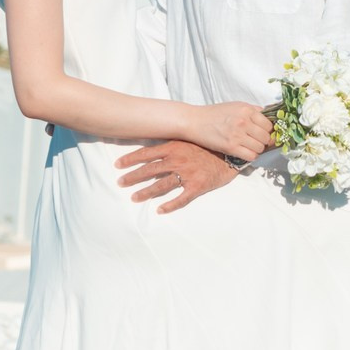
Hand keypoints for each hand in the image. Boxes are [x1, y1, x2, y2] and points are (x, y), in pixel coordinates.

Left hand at [114, 139, 238, 212]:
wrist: (231, 154)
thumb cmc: (209, 145)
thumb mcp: (189, 138)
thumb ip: (172, 142)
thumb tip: (154, 144)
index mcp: (174, 147)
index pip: (146, 153)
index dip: (130, 159)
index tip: (118, 164)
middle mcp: (177, 160)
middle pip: (149, 170)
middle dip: (132, 177)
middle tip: (120, 183)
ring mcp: (187, 174)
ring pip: (161, 186)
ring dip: (146, 192)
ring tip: (134, 198)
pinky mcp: (197, 186)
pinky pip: (181, 199)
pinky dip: (169, 206)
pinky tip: (160, 210)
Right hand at [196, 102, 273, 160]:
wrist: (195, 121)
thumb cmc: (214, 114)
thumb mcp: (235, 105)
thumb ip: (252, 110)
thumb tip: (268, 117)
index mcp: (247, 110)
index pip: (269, 124)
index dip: (267, 131)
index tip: (263, 133)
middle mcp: (244, 121)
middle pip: (266, 137)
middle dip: (263, 141)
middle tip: (255, 141)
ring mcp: (237, 135)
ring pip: (260, 148)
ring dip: (257, 149)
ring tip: (249, 146)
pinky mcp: (231, 147)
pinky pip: (251, 156)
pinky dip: (251, 156)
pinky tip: (245, 152)